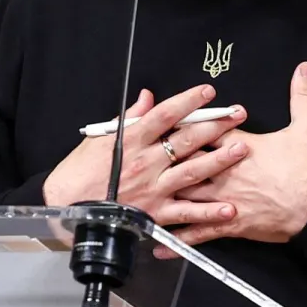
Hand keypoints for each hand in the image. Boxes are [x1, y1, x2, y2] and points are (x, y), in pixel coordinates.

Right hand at [43, 83, 249, 230]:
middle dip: (215, 125)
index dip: (188, 102)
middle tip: (238, 114)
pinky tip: (229, 208)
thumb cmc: (80, 173)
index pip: (165, 115)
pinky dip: (208, 213)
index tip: (208, 92)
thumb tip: (148, 97)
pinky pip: (186, 214)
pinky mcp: (154, 214)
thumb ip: (130, 118)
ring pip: (192, 173)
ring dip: (219, 161)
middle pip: (185, 140)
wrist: (65, 208)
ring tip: (241, 150)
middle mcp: (145, 163)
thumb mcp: (100, 138)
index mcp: (131, 141)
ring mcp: (152, 189)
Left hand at [153, 62, 306, 257]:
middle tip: (137, 154)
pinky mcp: (228, 224)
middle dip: (162, 157)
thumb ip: (302, 95)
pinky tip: (157, 244)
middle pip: (185, 160)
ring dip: (160, 195)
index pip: (204, 130)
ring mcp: (223, 200)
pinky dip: (177, 238)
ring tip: (135, 197)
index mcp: (239, 147)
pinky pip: (197, 233)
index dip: (184, 123)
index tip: (166, 118)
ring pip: (183, 195)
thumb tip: (304, 68)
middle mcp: (224, 173)